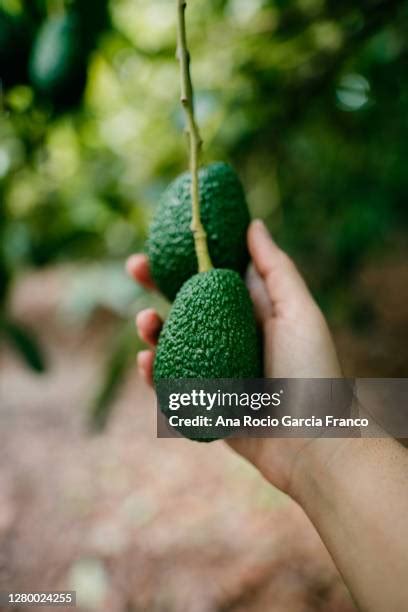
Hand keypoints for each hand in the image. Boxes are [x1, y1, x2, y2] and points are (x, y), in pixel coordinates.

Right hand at [126, 219, 342, 495]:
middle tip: (134, 267)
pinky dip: (154, 372)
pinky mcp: (202, 401)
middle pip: (184, 305)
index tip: (165, 240)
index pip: (212, 277)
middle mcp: (229, 337)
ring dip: (152, 328)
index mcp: (251, 313)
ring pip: (171, 342)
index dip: (188, 259)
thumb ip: (275, 269)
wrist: (310, 441)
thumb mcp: (299, 312)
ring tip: (145, 322)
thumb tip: (253, 225)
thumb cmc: (311, 373)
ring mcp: (213, 369)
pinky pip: (169, 383)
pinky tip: (147, 362)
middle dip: (156, 286)